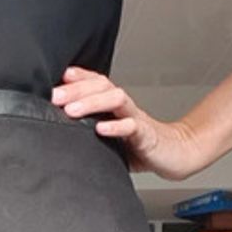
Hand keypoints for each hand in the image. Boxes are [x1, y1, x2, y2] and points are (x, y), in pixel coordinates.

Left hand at [51, 66, 202, 180]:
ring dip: (92, 102)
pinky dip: (116, 127)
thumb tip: (60, 132)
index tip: (58, 78)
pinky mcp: (146, 136)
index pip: (96, 83)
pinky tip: (101, 129)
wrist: (176, 154)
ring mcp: (136, 119)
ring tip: (71, 111)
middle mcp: (125, 107)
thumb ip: (91, 129)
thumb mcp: (112, 134)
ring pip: (116, 99)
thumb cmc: (141, 145)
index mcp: (115, 106)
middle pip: (102, 86)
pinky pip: (132, 126)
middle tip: (55, 97)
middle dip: (77, 89)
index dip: (78, 77)